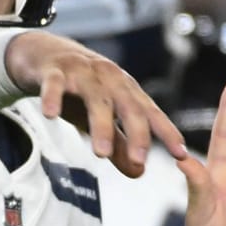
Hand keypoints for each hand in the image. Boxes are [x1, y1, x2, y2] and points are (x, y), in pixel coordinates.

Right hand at [5, 32, 185, 175]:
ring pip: (96, 97)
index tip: (181, 154)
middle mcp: (109, 78)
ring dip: (101, 124)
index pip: (150, 112)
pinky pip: (54, 83)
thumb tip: (139, 172)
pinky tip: (50, 114)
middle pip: (128, 105)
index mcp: (125, 89)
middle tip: (139, 160)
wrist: (44, 53)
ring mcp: (82, 72)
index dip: (167, 131)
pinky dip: (53, 97)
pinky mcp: (54, 70)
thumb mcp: (100, 118)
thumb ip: (119, 144)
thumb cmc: (78, 89)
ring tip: (101, 153)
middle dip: (136, 133)